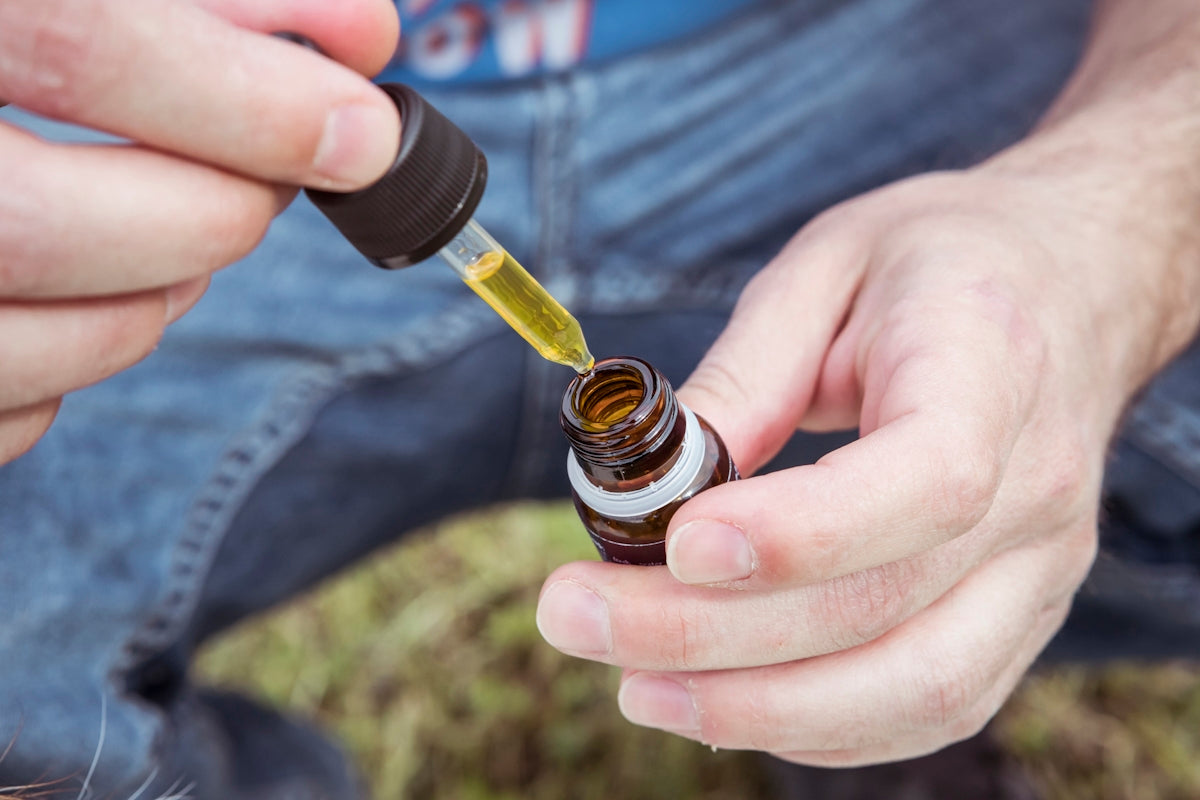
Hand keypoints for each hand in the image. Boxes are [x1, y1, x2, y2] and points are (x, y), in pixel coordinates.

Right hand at [0, 0, 399, 463]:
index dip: (242, 98)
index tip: (360, 130)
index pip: (74, 37)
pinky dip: (83, 358)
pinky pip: (11, 414)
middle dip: (208, 213)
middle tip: (270, 182)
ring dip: (159, 290)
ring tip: (185, 222)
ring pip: (33, 345)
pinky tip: (91, 284)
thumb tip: (360, 42)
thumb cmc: (25, 42)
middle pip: (38, 226)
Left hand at [537, 146, 1198, 764]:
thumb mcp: (825, 268)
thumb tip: (654, 486)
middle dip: (712, 635)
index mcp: (994, 371)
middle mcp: (1038, 491)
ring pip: (913, 688)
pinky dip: (812, 723)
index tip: (677, 546)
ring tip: (633, 683)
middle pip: (884, 606)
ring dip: (757, 706)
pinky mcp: (1019, 619)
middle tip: (578, 618)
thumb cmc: (938, 265)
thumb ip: (745, 375)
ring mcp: (1040, 572)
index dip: (799, 534)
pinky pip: (925, 707)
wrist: (1068, 287)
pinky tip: (717, 700)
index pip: (927, 481)